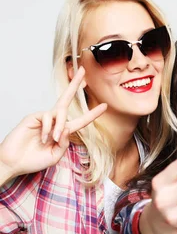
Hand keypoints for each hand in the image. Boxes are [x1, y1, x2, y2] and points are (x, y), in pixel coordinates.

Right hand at [0, 67, 106, 182]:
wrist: (14, 163)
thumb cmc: (33, 161)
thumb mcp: (55, 155)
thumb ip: (64, 143)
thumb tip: (67, 128)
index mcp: (62, 131)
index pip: (80, 120)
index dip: (92, 114)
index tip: (105, 106)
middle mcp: (54, 122)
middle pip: (66, 99)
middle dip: (75, 85)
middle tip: (82, 70)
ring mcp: (43, 118)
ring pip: (59, 112)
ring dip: (59, 125)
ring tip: (51, 139)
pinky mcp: (33, 117)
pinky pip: (47, 117)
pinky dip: (47, 128)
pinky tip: (43, 138)